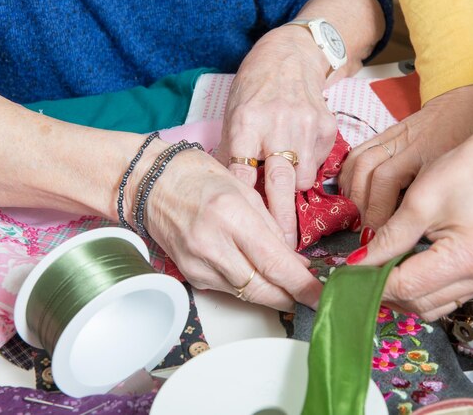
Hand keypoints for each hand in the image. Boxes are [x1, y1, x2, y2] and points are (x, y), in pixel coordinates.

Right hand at [141, 147, 321, 310]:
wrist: (152, 184)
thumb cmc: (199, 177)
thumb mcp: (245, 190)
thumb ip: (272, 227)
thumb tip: (294, 260)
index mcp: (232, 216)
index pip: (275, 262)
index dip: (302, 285)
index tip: (320, 295)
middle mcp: (213, 244)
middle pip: (262, 288)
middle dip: (291, 296)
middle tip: (310, 296)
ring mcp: (198, 263)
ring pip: (247, 294)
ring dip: (272, 293)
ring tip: (287, 284)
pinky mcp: (191, 274)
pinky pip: (229, 289)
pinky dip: (248, 286)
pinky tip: (257, 276)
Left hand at [216, 26, 337, 247]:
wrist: (289, 58)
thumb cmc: (253, 92)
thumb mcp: (233, 117)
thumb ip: (233, 156)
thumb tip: (234, 199)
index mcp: (246, 121)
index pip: (243, 171)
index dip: (247, 206)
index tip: (250, 233)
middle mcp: (278, 124)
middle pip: (280, 183)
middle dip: (282, 221)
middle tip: (283, 250)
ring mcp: (306, 126)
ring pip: (303, 180)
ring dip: (292, 188)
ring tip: (284, 174)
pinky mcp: (327, 128)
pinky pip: (318, 166)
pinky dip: (307, 168)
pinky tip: (298, 151)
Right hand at [339, 84, 472, 230]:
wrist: (466, 101)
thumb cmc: (471, 138)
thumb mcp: (461, 169)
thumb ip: (436, 194)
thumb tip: (411, 231)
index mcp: (427, 149)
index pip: (387, 179)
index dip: (377, 212)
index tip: (378, 239)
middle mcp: (404, 140)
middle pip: (367, 170)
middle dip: (361, 205)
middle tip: (364, 232)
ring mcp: (391, 135)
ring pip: (358, 161)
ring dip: (351, 192)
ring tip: (354, 217)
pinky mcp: (383, 134)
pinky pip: (356, 154)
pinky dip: (348, 176)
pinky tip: (351, 196)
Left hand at [346, 128, 472, 319]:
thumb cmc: (466, 170)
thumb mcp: (419, 201)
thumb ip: (388, 238)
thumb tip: (358, 263)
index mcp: (468, 257)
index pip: (407, 285)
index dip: (372, 281)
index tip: (347, 273)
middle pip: (420, 304)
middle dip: (385, 292)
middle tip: (358, 274)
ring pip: (433, 306)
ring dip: (403, 294)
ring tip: (378, 273)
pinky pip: (448, 296)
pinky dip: (422, 288)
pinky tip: (404, 270)